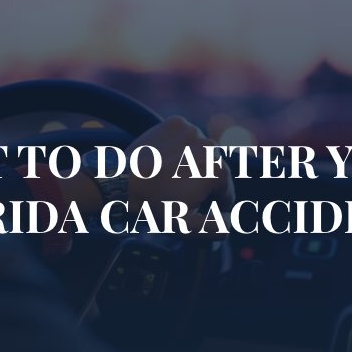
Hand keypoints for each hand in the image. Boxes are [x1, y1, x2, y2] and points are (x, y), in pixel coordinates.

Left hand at [126, 116, 234, 231]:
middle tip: (180, 192)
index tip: (198, 207)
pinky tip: (166, 159)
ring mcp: (192, 131)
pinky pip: (185, 137)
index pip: (226, 191)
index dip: (214, 204)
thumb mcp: (186, 226)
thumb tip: (228, 224)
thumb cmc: (154, 205)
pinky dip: (180, 146)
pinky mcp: (176, 123)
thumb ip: (214, 228)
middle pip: (214, 169)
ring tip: (171, 175)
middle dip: (202, 181)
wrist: (122, 181)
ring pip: (200, 151)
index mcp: (218, 170)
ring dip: (192, 162)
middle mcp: (210, 145)